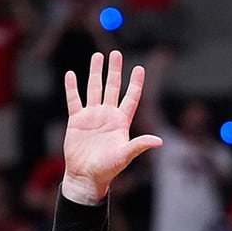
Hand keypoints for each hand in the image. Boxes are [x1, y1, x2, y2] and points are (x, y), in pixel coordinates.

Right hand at [61, 51, 162, 204]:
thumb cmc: (108, 169)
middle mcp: (108, 115)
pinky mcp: (76, 120)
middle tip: (116, 53)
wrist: (86, 176)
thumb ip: (140, 145)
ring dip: (96, 72)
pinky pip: (74, 100)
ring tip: (98, 56)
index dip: (135, 83)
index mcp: (121, 122)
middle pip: (112, 87)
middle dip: (115, 70)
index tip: (140, 68)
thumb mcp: (125, 156)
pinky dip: (72, 87)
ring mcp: (92, 116)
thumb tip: (159, 141)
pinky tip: (71, 75)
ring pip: (94, 89)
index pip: (131, 97)